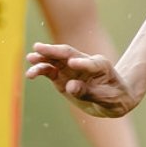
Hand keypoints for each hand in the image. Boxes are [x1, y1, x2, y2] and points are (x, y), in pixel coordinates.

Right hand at [25, 42, 141, 117]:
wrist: (113, 99)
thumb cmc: (114, 96)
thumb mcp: (106, 98)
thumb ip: (88, 92)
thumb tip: (70, 86)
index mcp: (101, 66)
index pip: (91, 63)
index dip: (82, 63)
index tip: (72, 63)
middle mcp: (85, 63)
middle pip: (69, 54)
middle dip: (54, 51)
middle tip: (38, 47)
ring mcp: (72, 69)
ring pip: (56, 61)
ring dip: (43, 58)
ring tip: (31, 58)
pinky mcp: (62, 77)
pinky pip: (50, 71)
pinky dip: (41, 70)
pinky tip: (31, 73)